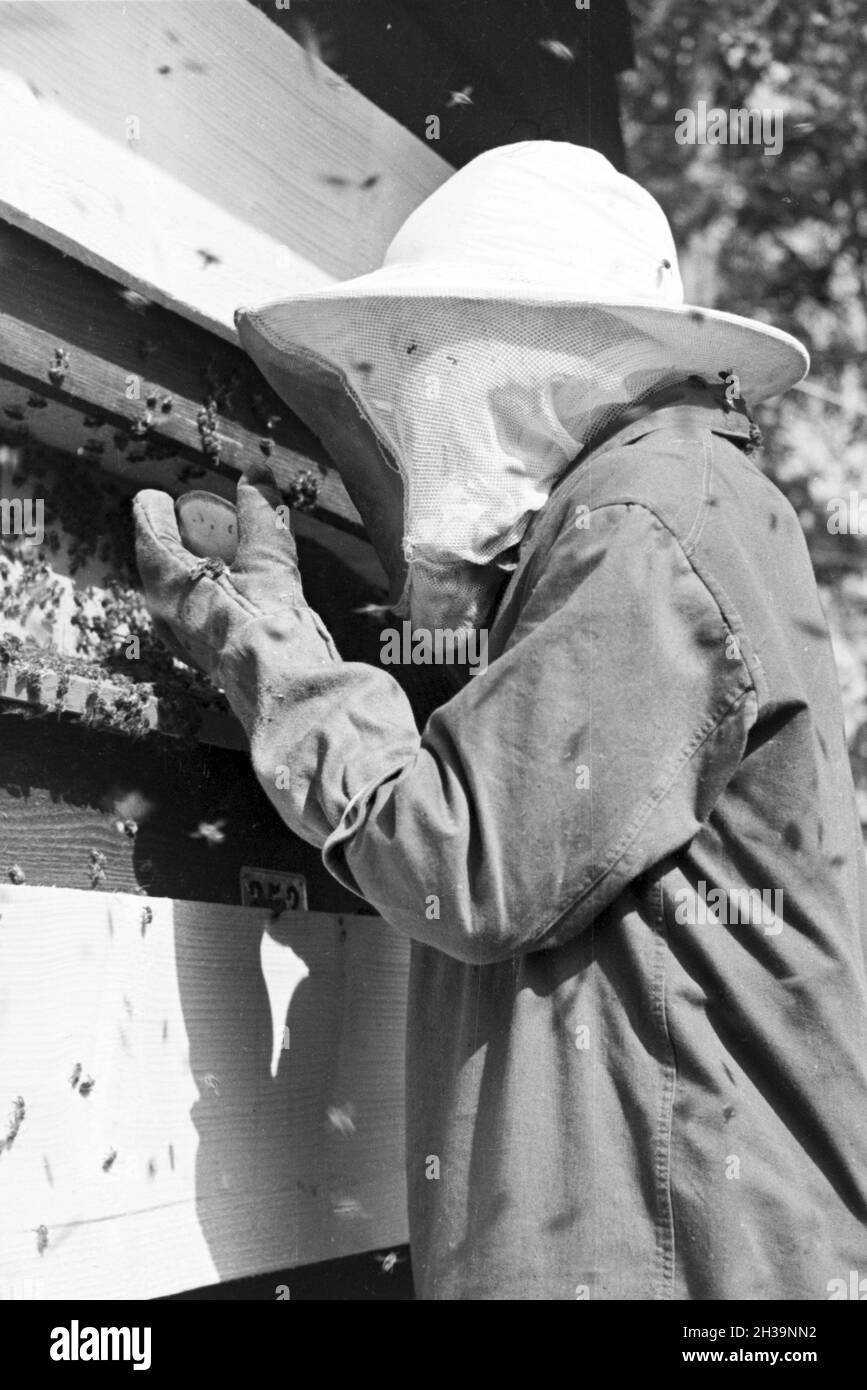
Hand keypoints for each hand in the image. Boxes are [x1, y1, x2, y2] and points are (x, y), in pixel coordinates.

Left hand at [133, 464, 303, 680]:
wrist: (284, 687)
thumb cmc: (269, 620)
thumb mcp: (268, 557)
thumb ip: (260, 511)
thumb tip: (255, 471)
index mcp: (168, 580)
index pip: (148, 531)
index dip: (152, 510)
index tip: (156, 498)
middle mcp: (163, 611)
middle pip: (159, 563)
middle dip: (176, 541)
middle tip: (194, 525)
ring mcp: (178, 639)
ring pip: (174, 594)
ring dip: (192, 572)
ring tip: (219, 561)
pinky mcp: (200, 659)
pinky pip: (191, 618)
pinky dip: (204, 599)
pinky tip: (231, 599)